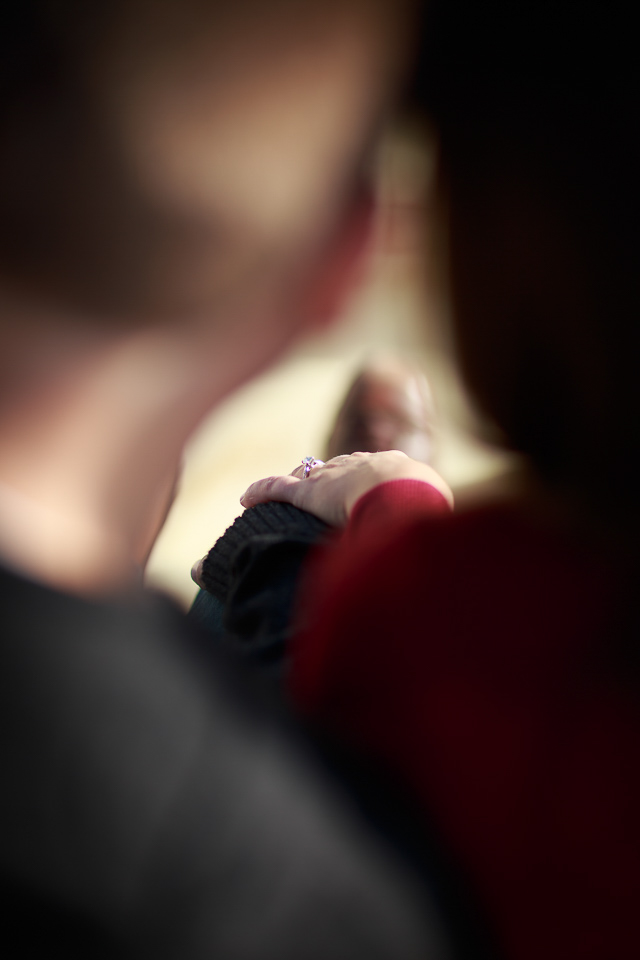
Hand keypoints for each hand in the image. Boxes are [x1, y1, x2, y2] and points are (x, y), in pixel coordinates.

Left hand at [240, 451, 452, 526]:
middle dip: (330, 477)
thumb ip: (434, 538)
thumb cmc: (431, 510)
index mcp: (398, 470)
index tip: (360, 490)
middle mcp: (363, 466)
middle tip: (322, 491)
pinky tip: (246, 499)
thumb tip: (444, 570)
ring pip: (308, 476)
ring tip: (282, 497)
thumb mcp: (440, 521)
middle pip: (340, 468)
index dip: (364, 480)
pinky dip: (262, 492)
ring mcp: (335, 478)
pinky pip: (279, 488)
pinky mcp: (308, 492)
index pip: (375, 471)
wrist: (406, 493)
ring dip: (295, 486)